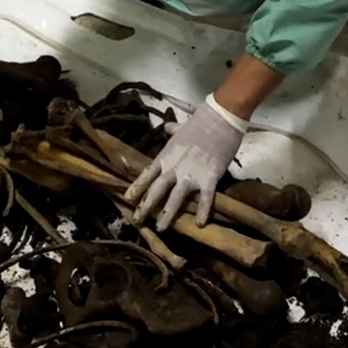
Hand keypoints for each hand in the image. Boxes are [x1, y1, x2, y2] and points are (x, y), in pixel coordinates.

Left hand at [124, 94, 249, 229]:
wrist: (220, 118)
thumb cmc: (200, 121)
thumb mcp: (181, 127)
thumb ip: (171, 131)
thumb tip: (167, 127)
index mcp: (166, 156)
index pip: (147, 174)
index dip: (137, 187)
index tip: (127, 199)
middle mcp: (175, 168)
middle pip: (156, 190)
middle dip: (146, 206)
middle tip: (137, 221)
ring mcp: (191, 174)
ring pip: (175, 198)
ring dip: (167, 214)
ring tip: (161, 229)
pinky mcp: (209, 178)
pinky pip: (205, 199)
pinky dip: (203, 211)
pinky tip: (200, 225)